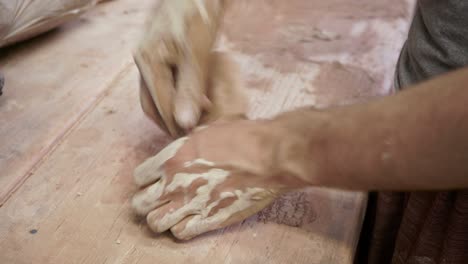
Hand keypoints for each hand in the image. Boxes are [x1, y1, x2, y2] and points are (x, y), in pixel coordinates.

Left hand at [131, 120, 293, 239]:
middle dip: (148, 202)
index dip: (146, 180)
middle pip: (140, 203)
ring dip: (162, 218)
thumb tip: (183, 150)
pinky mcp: (208, 220)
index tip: (155, 181)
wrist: (269, 156)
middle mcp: (175, 182)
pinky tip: (192, 220)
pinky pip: (180, 233)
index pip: (139, 177)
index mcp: (172, 157)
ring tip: (173, 214)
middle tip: (160, 200)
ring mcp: (190, 203)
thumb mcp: (207, 131)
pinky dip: (182, 229)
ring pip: (155, 223)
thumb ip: (187, 145)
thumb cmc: (242, 138)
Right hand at [135, 0, 224, 135]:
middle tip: (192, 134)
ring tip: (195, 120)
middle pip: (152, 103)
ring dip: (174, 109)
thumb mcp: (196, 53)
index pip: (159, 105)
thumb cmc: (198, 14)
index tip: (193, 138)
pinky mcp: (161, 52)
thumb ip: (190, 88)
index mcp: (148, 61)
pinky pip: (165, 81)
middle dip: (170, 121)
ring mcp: (151, 56)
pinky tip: (194, 98)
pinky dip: (177, 94)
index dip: (176, 125)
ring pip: (157, 93)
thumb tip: (183, 123)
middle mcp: (144, 60)